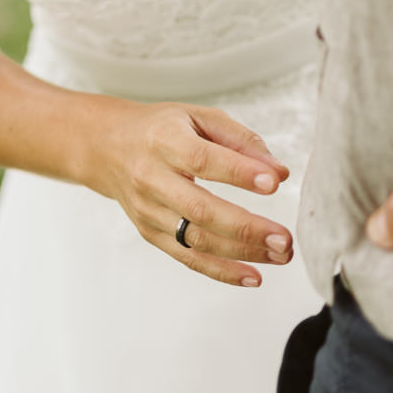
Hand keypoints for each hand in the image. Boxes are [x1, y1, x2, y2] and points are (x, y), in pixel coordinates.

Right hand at [99, 100, 294, 287]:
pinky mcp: (149, 232)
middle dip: (246, 227)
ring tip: (279, 255)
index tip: (273, 183)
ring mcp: (148, 209)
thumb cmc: (161, 128)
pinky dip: (221, 271)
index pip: (202, 160)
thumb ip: (241, 140)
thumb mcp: (198, 117)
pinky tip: (252, 276)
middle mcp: (151, 176)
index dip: (238, 172)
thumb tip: (279, 172)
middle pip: (200, 208)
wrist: (108, 146)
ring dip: (241, 252)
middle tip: (284, 239)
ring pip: (196, 239)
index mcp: (164, 140)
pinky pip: (187, 257)